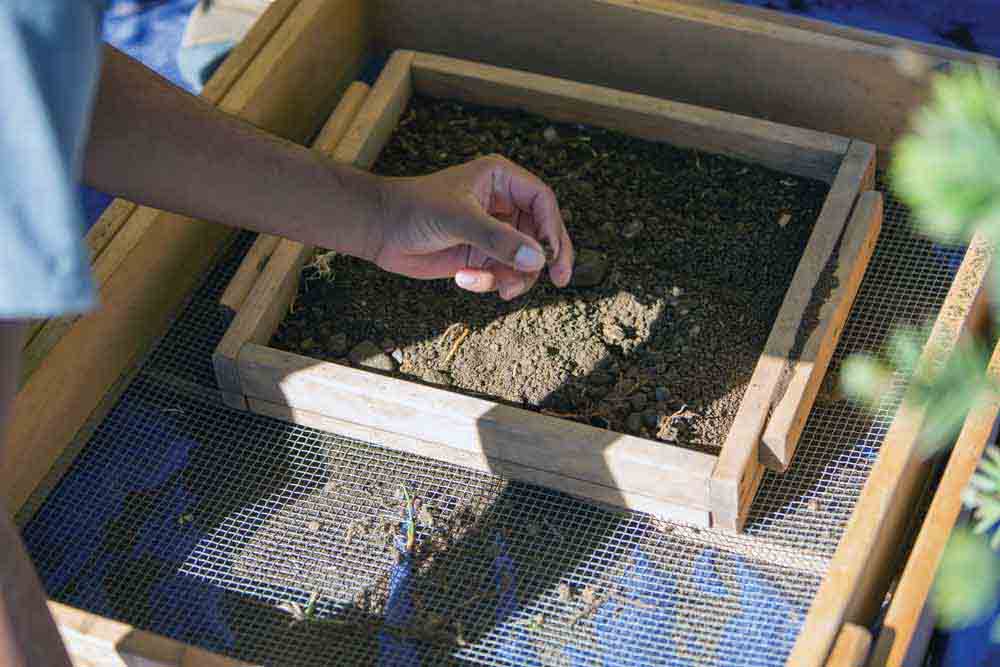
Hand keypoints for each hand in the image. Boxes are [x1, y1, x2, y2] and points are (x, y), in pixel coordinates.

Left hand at [372, 155, 573, 299]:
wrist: (380, 230)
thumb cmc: (415, 209)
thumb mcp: (459, 220)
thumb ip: (498, 240)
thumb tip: (537, 260)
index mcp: (501, 180)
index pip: (542, 201)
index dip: (553, 228)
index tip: (552, 256)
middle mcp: (502, 204)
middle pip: (541, 233)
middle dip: (543, 259)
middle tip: (557, 281)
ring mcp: (493, 231)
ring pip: (524, 259)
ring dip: (515, 277)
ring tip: (500, 289)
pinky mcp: (481, 255)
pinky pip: (502, 274)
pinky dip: (490, 282)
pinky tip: (465, 279)